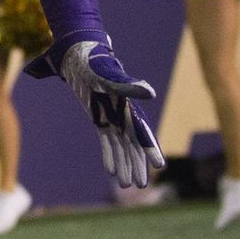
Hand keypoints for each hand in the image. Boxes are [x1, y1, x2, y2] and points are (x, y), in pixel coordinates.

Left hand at [22, 35, 164, 189]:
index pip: (141, 132)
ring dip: (124, 164)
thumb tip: (150, 92)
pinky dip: (110, 155)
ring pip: (120, 146)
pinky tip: (112, 171)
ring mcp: (110, 117)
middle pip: (132, 144)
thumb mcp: (108, 74)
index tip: (159, 166)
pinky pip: (107, 141)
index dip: (150, 148)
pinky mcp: (98, 117)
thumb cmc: (94, 63)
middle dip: (137, 164)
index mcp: (126, 107)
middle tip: (141, 185)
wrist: (80, 53)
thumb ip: (127, 85)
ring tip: (128, 185)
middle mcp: (121, 114)